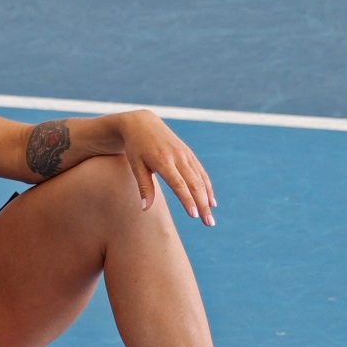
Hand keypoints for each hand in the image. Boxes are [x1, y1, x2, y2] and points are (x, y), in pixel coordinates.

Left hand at [115, 109, 217, 225]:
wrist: (142, 123)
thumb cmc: (136, 147)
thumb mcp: (136, 166)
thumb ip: (143, 187)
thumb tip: (145, 209)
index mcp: (163, 160)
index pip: (179, 184)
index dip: (187, 199)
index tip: (194, 215)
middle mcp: (178, 157)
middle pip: (194, 184)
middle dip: (203, 205)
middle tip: (209, 223)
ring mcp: (186, 154)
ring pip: (201, 179)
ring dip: (208, 199)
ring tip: (211, 218)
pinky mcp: (189, 154)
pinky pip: (201, 173)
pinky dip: (207, 187)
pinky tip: (211, 202)